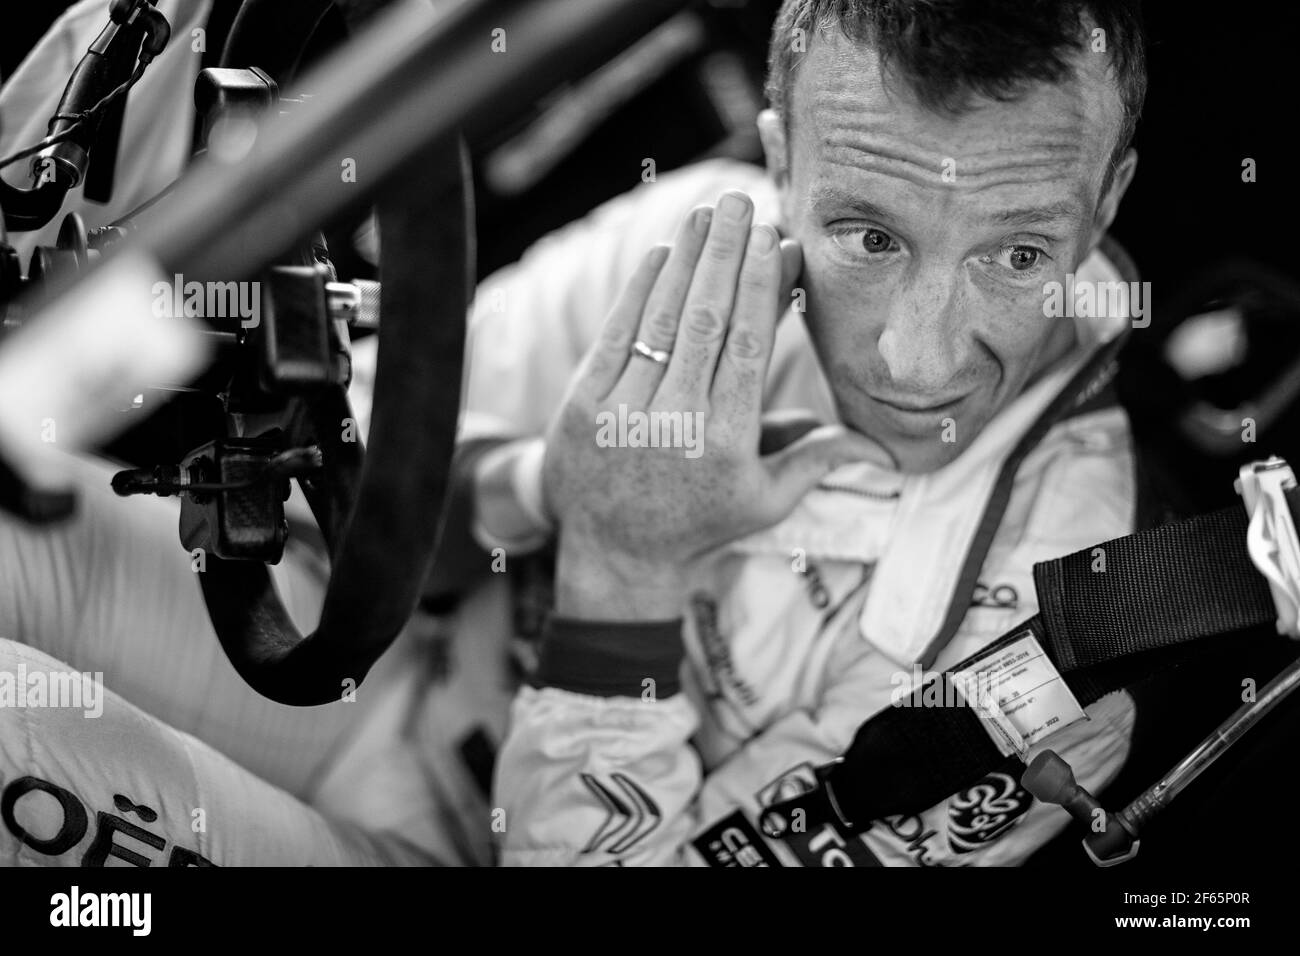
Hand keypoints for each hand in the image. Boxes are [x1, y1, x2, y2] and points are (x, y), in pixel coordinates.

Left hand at [543, 191, 886, 617]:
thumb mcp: (764, 502)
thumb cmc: (701, 523)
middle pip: (706, 322)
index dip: (762, 287)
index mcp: (725, 443)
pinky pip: (616, 335)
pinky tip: (662, 254)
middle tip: (741, 202)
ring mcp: (622, 414)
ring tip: (706, 215)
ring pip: (661, 321)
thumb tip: (886, 446)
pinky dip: (639, 291)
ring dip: (685, 261)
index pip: (748, 348)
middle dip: (726, 255)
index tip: (777, 239)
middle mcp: (674, 425)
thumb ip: (817, 460)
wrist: (615, 555)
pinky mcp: (582, 406)